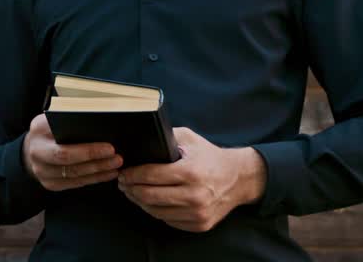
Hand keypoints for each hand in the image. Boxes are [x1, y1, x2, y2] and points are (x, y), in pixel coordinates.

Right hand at [22, 113, 123, 191]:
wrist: (30, 149)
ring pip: (74, 175)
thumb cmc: (48, 130)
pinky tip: (108, 173)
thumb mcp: (53, 118)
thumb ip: (70, 118)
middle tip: (117, 157)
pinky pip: (75, 183)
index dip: (88, 149)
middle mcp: (37, 153)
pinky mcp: (50, 184)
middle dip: (96, 160)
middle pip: (68, 161)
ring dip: (98, 171)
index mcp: (38, 131)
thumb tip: (100, 121)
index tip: (109, 147)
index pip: (64, 143)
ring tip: (116, 165)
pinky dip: (94, 179)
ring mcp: (42, 172)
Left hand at [117, 127, 266, 232]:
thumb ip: (166, 138)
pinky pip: (169, 220)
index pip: (151, 176)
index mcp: (191, 172)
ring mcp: (198, 213)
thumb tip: (140, 142)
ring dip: (140, 202)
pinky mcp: (200, 225)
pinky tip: (151, 202)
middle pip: (149, 196)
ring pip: (156, 212)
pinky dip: (157, 211)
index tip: (123, 173)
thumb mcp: (190, 139)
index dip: (132, 175)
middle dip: (131, 190)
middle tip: (123, 184)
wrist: (239, 179)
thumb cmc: (210, 157)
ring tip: (133, 192)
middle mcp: (195, 195)